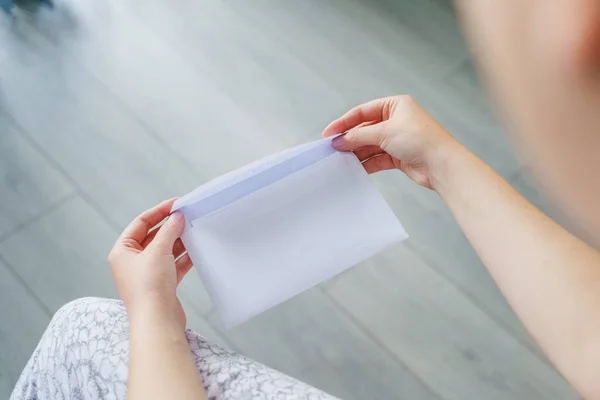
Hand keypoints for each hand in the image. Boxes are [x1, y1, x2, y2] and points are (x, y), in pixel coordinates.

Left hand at [108, 198, 192, 328]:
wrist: (157, 321)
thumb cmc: (149, 287)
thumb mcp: (158, 251)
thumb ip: (169, 231)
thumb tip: (177, 217)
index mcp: (122, 251)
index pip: (140, 223)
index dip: (159, 211)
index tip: (176, 203)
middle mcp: (132, 262)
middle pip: (153, 236)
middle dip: (170, 226)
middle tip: (188, 216)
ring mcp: (147, 274)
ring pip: (165, 250)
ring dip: (179, 241)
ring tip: (194, 230)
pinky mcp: (161, 285)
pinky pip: (173, 264)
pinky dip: (184, 257)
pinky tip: (196, 250)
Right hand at [322, 95, 459, 189]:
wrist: (442, 164)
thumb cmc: (420, 140)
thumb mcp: (385, 132)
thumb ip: (359, 136)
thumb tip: (340, 140)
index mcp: (395, 105)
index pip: (362, 111)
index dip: (344, 122)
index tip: (329, 133)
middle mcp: (396, 120)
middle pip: (365, 129)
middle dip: (350, 139)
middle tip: (332, 149)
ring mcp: (397, 139)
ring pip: (370, 145)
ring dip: (356, 153)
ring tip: (341, 160)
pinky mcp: (399, 156)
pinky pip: (377, 158)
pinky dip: (366, 163)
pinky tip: (355, 168)